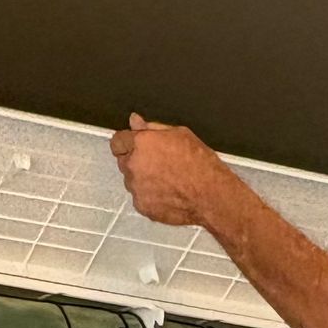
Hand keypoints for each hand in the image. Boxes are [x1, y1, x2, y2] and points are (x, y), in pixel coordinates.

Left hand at [109, 113, 231, 227]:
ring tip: (167, 181)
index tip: (135, 147)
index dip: (127, 143)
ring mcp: (136, 188)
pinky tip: (167, 194)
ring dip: (142, 180)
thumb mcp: (179, 134)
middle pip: (123, 162)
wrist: (210, 196)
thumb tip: (135, 121)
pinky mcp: (142, 206)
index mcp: (141, 143)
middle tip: (159, 165)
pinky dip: (150, 197)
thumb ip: (152, 128)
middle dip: (136, 161)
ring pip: (132, 181)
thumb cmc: (200, 164)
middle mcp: (134, 165)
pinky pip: (141, 199)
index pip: (117, 141)